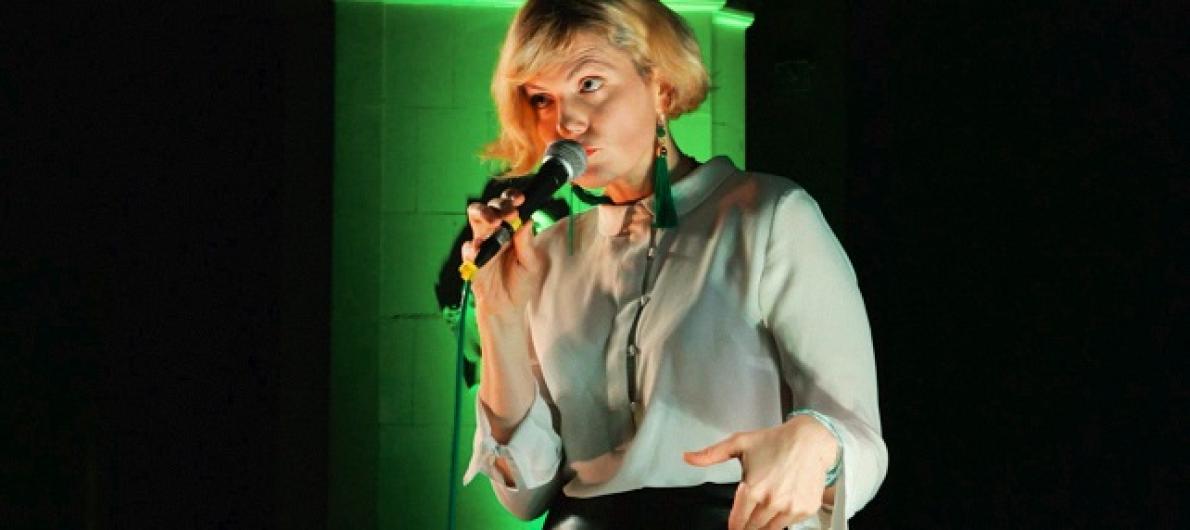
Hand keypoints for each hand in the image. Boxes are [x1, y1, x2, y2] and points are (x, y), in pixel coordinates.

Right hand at [462, 188, 540, 315]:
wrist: (507, 306)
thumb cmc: (522, 283)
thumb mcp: (531, 263)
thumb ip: (527, 242)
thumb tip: (528, 219)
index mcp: (512, 229)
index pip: (509, 205)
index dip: (512, 198)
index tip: (520, 200)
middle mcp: (496, 231)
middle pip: (491, 206)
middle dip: (499, 205)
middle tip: (509, 214)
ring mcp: (482, 242)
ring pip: (475, 217)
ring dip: (483, 215)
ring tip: (494, 223)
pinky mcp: (472, 257)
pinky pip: (468, 247)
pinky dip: (473, 247)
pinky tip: (480, 250)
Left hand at [683, 416, 838, 529]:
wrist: (811, 441)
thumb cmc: (775, 441)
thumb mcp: (739, 443)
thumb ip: (711, 454)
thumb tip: (688, 457)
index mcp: (753, 489)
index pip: (737, 522)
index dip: (734, 525)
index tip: (734, 526)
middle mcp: (772, 502)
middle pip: (753, 528)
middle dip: (748, 524)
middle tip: (748, 517)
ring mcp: (790, 508)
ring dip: (764, 524)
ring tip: (764, 510)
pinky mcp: (805, 510)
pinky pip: (789, 524)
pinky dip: (784, 518)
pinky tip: (782, 504)